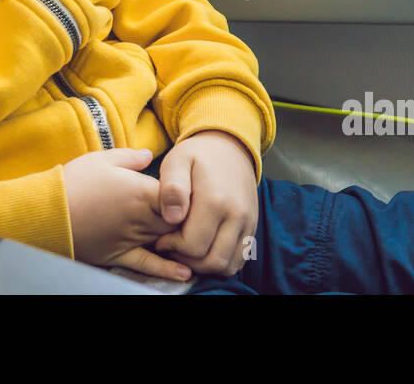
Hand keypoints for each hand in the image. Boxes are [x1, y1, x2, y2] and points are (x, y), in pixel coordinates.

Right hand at [61, 148, 190, 280]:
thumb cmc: (74, 182)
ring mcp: (131, 239)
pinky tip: (184, 274)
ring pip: (167, 242)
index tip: (192, 193)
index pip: (179, 197)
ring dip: (181, 242)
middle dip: (188, 220)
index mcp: (141, 192)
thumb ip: (131, 157)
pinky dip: (167, 270)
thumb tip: (150, 154)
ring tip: (198, 242)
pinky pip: (147, 264)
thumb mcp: (102, 159)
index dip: (189, 196)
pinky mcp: (118, 255)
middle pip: (177, 222)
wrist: (47, 212)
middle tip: (198, 217)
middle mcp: (141, 218)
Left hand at [152, 130, 258, 276]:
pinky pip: (239, 259)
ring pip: (228, 266)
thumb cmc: (197, 155)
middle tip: (172, 247)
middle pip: (212, 261)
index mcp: (215, 200)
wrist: (229, 148)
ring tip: (186, 249)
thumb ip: (172, 188)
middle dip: (187, 260)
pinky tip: (203, 248)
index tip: (161, 238)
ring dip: (204, 266)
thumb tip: (173, 218)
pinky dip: (220, 262)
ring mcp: (248, 223)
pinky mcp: (252, 228)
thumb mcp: (178, 160)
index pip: (193, 245)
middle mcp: (237, 215)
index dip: (172, 247)